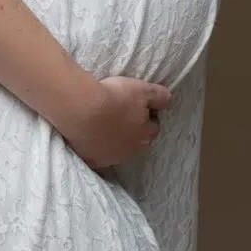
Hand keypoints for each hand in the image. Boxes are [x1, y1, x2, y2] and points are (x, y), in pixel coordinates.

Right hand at [59, 75, 174, 170]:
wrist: (82, 110)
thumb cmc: (115, 98)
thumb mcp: (142, 90)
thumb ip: (159, 96)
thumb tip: (168, 100)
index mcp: (145, 134)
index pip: (153, 127)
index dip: (146, 115)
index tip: (136, 105)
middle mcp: (131, 151)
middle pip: (137, 141)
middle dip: (132, 131)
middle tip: (120, 114)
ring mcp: (111, 158)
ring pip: (117, 150)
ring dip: (114, 140)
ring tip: (103, 123)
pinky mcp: (92, 160)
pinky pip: (98, 154)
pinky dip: (96, 146)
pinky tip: (90, 134)